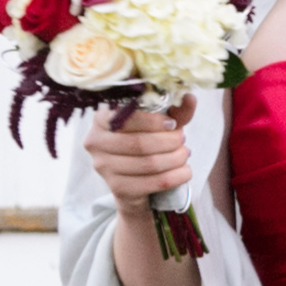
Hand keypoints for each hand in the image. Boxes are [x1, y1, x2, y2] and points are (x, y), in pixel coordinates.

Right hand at [84, 98, 196, 215]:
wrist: (136, 180)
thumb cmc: (147, 142)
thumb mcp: (161, 123)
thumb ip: (175, 111)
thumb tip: (190, 97)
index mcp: (102, 119)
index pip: (127, 117)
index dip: (155, 122)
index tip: (173, 124)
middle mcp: (96, 142)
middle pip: (140, 143)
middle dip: (170, 141)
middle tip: (183, 141)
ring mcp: (103, 166)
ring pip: (149, 163)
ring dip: (175, 159)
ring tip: (184, 154)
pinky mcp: (117, 187)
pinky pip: (154, 182)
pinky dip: (176, 176)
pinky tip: (184, 171)